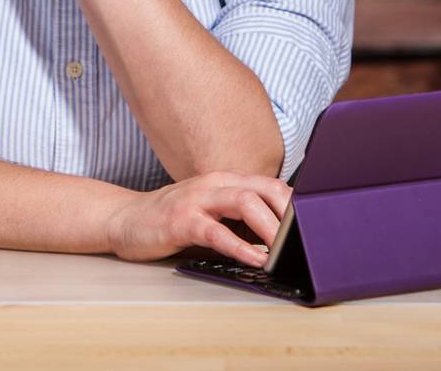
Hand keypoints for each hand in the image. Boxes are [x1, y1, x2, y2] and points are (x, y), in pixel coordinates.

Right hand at [106, 169, 291, 267]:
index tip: (315, 225)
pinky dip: (239, 246)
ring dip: (270, 228)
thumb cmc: (172, 219)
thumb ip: (239, 219)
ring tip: (284, 249)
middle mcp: (215, 183)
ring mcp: (197, 199)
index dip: (296, 204)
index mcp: (226, 180)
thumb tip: (279, 240)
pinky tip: (253, 260)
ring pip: (245, 203)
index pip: (271, 185)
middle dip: (290, 214)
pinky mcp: (182, 221)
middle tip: (306, 239)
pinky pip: (216, 231)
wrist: (125, 219)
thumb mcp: (211, 212)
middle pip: (264, 189)